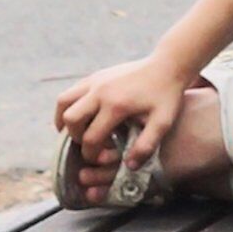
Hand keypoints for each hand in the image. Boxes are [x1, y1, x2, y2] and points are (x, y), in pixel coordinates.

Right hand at [54, 52, 194, 175]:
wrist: (168, 65)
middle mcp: (101, 91)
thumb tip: (128, 166)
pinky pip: (71, 92)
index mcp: (117, 105)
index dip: (91, 154)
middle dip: (76, 137)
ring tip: (76, 132)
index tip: (100, 158)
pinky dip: (68, 106)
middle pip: (71, 120)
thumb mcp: (163, 122)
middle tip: (89, 144)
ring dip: (65, 120)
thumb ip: (147, 145)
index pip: (91, 138)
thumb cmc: (168, 95)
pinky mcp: (95, 75)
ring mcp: (95, 81)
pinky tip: (80, 117)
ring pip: (63, 102)